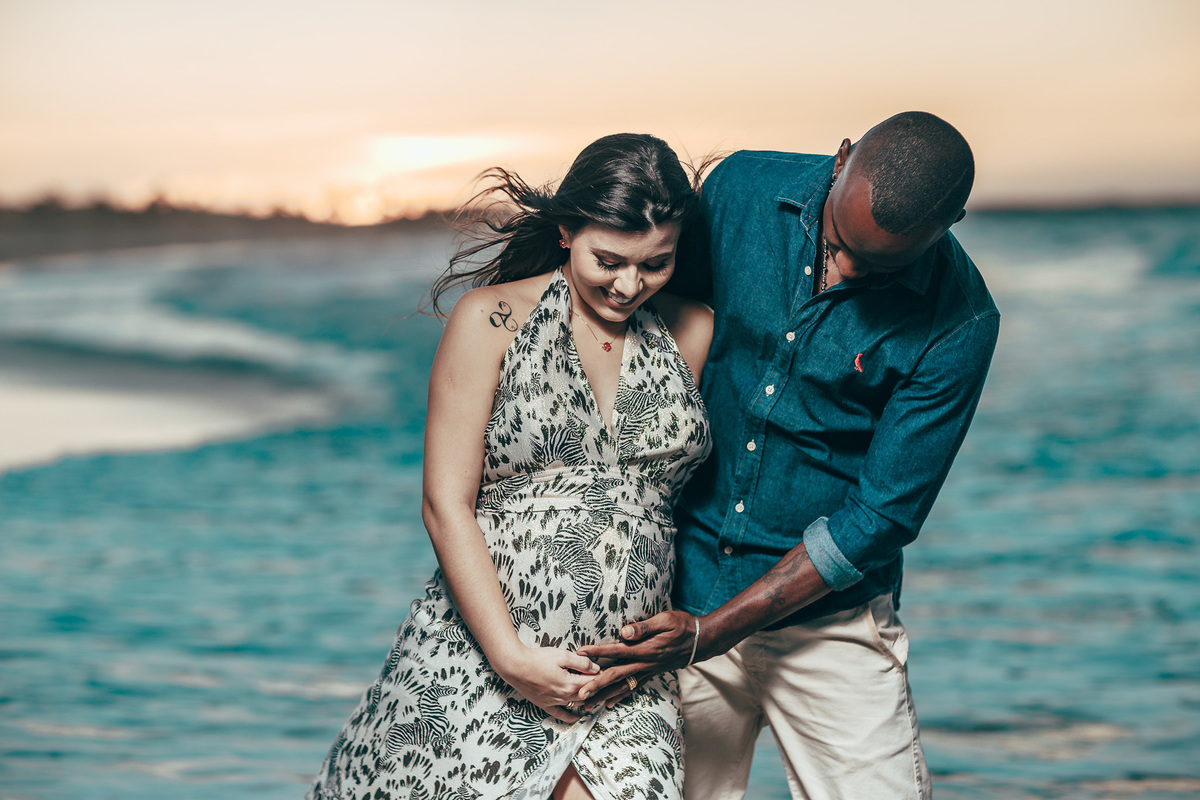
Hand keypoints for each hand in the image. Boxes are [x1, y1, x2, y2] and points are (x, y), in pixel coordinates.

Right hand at [492, 645, 599, 722]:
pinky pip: (559, 714)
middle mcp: (563, 696)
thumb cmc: (537, 659)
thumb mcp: (562, 655)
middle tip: (601, 681)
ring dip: (586, 699)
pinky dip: (569, 717)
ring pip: (576, 704)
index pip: (591, 682)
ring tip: (594, 694)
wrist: (514, 666)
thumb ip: (581, 663)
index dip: (600, 676)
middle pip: (586, 694)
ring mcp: (554, 702)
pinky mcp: (544, 704)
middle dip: (595, 687)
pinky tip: (575, 718)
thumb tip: (596, 668)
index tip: (606, 671)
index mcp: (569, 684)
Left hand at [575, 610, 701, 710]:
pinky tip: (609, 703)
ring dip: (604, 695)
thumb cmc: (683, 625)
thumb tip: (624, 633)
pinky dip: (620, 696)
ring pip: (622, 686)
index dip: (598, 652)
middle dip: (596, 685)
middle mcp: (646, 664)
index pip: (617, 651)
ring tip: (588, 705)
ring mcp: (648, 671)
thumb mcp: (666, 620)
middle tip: (578, 695)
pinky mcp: (651, 673)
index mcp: (647, 649)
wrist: (701, 641)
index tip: (580, 653)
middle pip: (616, 676)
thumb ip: (644, 627)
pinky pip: (633, 687)